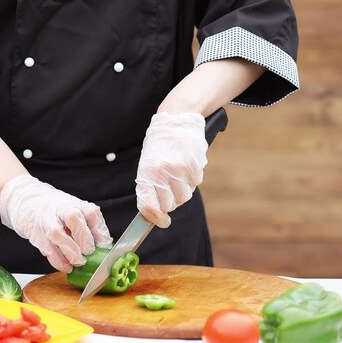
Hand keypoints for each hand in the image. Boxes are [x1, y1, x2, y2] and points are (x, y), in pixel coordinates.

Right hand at [0, 175, 112, 271]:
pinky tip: (66, 267)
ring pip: (57, 233)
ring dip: (69, 250)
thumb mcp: (75, 211)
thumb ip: (89, 226)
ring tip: (78, 262)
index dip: (99, 230)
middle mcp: (61, 209)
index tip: (104, 245)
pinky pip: (46, 248)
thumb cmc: (57, 211)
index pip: (91, 213)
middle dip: (83, 236)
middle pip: (73, 217)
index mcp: (75, 204)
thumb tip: (104, 246)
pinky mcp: (35, 234)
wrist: (27, 202)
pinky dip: (57, 260)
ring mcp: (46, 221)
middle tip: (89, 251)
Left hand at [135, 112, 207, 226]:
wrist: (175, 120)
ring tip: (178, 175)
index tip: (161, 222)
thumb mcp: (148, 163)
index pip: (148, 205)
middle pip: (169, 205)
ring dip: (182, 191)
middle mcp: (161, 173)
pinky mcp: (194, 165)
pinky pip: (195, 184)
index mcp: (145, 173)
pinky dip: (192, 179)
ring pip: (183, 197)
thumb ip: (150, 186)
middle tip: (170, 188)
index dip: (155, 218)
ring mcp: (178, 170)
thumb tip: (155, 212)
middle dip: (170, 201)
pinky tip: (187, 166)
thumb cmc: (159, 145)